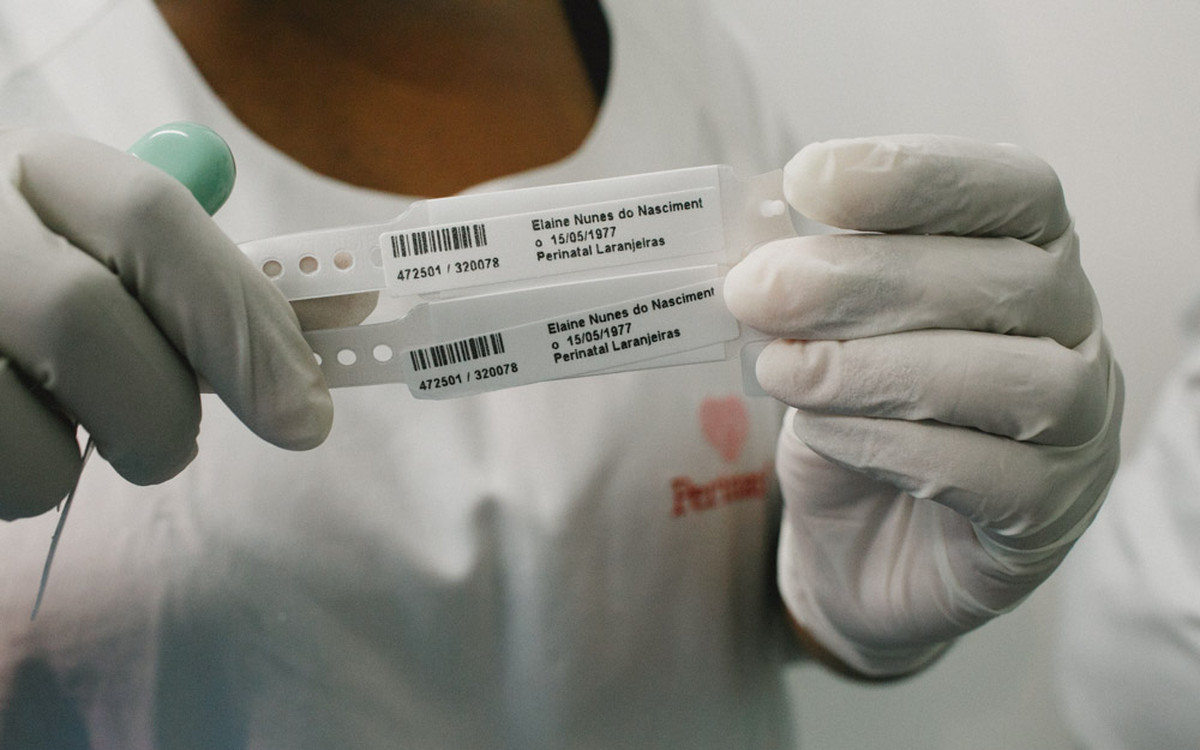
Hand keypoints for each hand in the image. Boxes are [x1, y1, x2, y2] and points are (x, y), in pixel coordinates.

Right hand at [0, 129, 331, 519]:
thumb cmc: (48, 283)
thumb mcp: (122, 258)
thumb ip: (223, 284)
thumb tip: (357, 305)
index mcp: (38, 169)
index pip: (148, 216)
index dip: (242, 320)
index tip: (307, 413)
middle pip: (85, 320)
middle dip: (163, 408)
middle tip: (173, 441)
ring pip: (32, 425)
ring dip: (94, 454)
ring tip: (84, 428)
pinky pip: (2, 475)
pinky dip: (34, 482)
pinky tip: (23, 436)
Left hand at [725, 135, 1121, 677]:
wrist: (857, 547)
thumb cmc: (850, 416)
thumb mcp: (819, 334)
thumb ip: (809, 287)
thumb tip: (760, 254)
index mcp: (1026, 257)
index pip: (1012, 190)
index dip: (917, 175)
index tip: (807, 178)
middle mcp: (1072, 332)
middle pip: (1006, 281)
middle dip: (865, 279)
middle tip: (757, 289)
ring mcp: (1078, 428)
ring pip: (1011, 381)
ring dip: (876, 368)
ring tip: (782, 370)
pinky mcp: (1048, 515)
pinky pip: (991, 475)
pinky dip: (890, 443)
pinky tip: (820, 432)